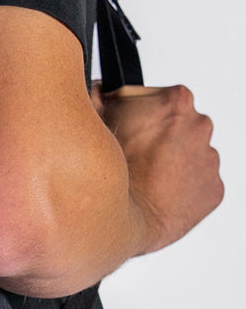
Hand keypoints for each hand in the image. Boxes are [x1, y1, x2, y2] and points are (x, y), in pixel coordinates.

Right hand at [92, 82, 223, 254]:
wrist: (119, 220)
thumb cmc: (109, 171)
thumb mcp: (95, 121)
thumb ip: (100, 96)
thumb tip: (98, 89)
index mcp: (176, 101)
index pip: (159, 98)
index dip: (139, 112)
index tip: (128, 127)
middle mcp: (200, 126)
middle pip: (179, 125)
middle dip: (160, 136)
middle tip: (134, 154)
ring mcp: (209, 160)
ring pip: (190, 154)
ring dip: (172, 161)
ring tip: (145, 176)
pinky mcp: (214, 189)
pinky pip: (198, 182)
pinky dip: (182, 186)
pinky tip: (158, 191)